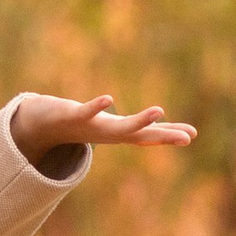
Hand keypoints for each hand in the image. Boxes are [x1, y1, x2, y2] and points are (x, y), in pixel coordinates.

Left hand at [11, 92, 196, 168]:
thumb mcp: (111, 125)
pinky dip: (98, 106)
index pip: (149, 135)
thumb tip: (154, 125)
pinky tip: (109, 99)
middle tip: (188, 136)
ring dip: (139, 121)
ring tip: (160, 110)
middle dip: (164, 135)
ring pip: (118, 127)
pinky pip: (88, 111)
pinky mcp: (74, 116)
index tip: (193, 135)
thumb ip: (133, 127)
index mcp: (118, 133)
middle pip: (141, 135)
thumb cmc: (84, 124)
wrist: (43, 127)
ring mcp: (93, 126)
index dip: (170, 135)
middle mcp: (109, 133)